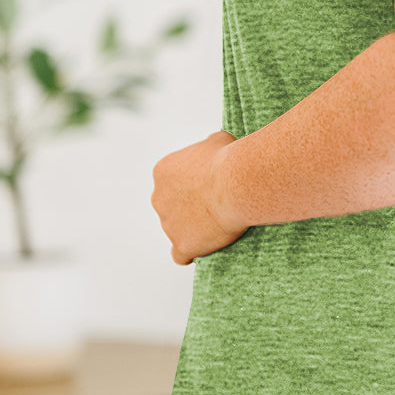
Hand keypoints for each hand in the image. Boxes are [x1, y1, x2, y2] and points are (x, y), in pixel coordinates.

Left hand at [151, 130, 248, 265]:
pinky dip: (190, 252)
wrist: (236, 184)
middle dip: (189, 206)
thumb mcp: (218, 140)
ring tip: (220, 224)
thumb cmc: (228, 160)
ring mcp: (168, 224)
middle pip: (171, 205)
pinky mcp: (182, 244)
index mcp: (162, 172)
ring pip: (177, 229)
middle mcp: (159, 198)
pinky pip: (180, 255)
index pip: (171, 181)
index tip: (211, 186)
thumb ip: (208, 147)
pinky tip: (203, 248)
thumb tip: (213, 147)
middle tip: (216, 204)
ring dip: (193, 228)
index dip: (192, 185)